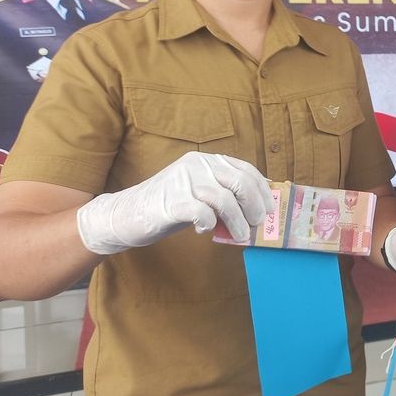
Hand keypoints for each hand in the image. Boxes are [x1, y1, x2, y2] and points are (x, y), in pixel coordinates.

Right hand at [76, 152, 273, 255]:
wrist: (125, 215)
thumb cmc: (168, 207)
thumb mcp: (199, 194)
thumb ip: (224, 195)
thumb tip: (257, 210)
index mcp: (205, 160)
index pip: (244, 169)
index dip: (262, 190)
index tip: (271, 209)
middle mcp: (196, 165)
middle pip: (239, 182)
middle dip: (255, 206)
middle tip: (257, 224)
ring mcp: (183, 181)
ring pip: (224, 200)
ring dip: (238, 222)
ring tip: (240, 236)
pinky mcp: (171, 201)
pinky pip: (202, 213)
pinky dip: (209, 224)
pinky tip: (204, 230)